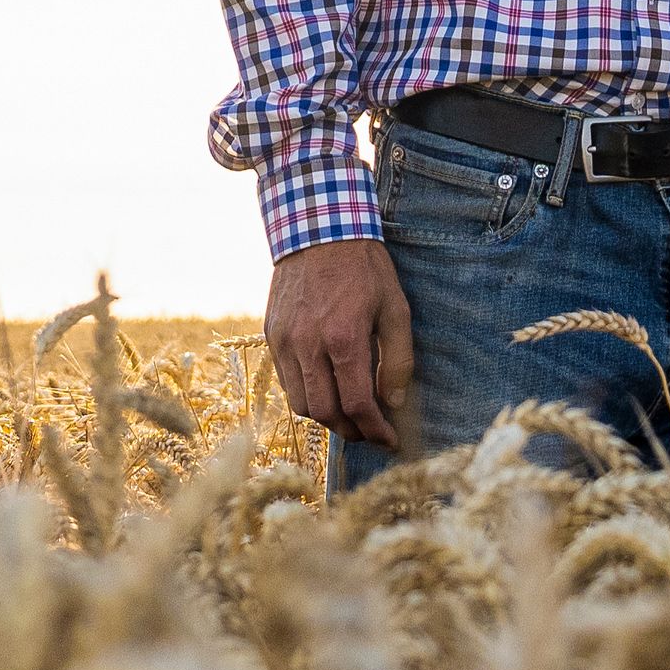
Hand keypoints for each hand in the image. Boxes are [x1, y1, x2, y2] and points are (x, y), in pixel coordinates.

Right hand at [265, 238, 413, 447]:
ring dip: (327, 418)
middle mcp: (309, 345)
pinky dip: (307, 395)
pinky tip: (326, 387)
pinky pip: (286, 382)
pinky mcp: (271, 335)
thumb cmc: (364, 268)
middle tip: (371, 431)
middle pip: (326, 413)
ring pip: (300, 404)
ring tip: (349, 412)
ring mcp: (285, 341)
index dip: (376, 431)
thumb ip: (398, 359)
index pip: (357, 405)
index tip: (389, 440)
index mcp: (344, 338)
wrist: (318, 229)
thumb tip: (393, 403)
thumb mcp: (395, 308)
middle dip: (351, 431)